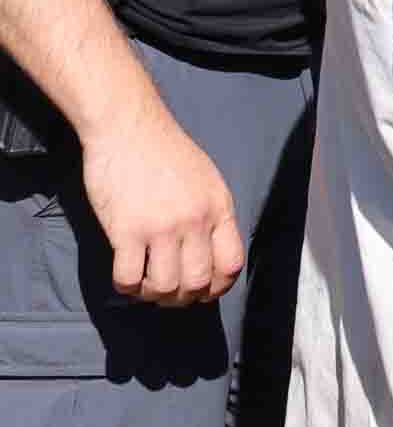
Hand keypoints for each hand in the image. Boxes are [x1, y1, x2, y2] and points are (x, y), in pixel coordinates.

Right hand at [80, 101, 243, 306]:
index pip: (232, 264)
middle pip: (198, 282)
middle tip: (171, 294)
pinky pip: (129, 278)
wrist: (129, 128)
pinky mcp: (126, 231)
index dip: (219, 287)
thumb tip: (209, 251)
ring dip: (155, 295)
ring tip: (148, 286)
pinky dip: (128, 287)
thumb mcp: (207, 180)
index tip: (204, 291)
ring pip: (165, 286)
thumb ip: (212, 214)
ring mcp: (161, 228)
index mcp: (219, 208)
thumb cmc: (166, 152)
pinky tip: (127, 278)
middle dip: (185, 298)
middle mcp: (195, 221)